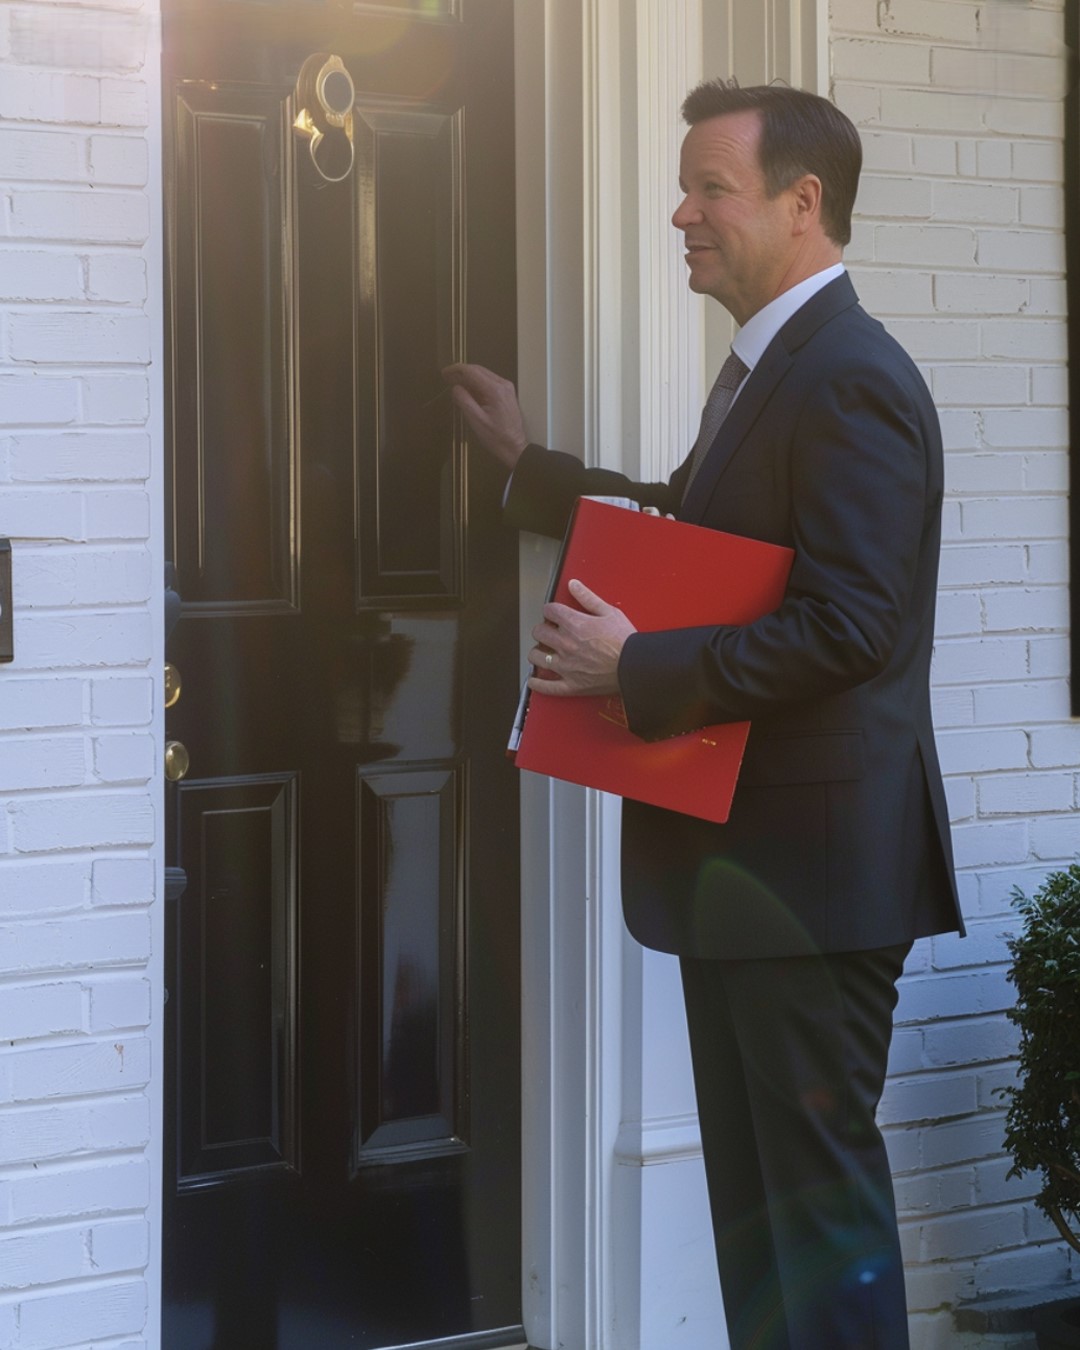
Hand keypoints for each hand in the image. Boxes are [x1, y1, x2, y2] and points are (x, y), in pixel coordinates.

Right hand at [442, 363, 528, 468]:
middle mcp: (503, 383)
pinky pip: (489, 381)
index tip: (443, 373)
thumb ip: (464, 401)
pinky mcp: (507, 392)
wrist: (514, 447)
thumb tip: (455, 387)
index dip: (455, 370)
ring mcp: (506, 387)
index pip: (472, 371)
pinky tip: (468, 390)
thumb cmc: (494, 437)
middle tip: (446, 377)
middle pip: (478, 370)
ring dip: (468, 377)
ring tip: (454, 383)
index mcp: (494, 390)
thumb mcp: (476, 421)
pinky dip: (477, 383)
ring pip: (484, 374)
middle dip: (461, 372)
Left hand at [527, 580, 635, 696]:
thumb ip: (588, 598)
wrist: (635, 666)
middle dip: (543, 629)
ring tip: (544, 651)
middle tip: (549, 631)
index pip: (549, 610)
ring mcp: (566, 666)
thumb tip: (573, 585)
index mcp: (574, 624)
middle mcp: (566, 644)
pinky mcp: (571, 685)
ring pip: (536, 657)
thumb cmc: (625, 641)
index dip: (551, 610)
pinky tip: (534, 679)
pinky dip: (538, 683)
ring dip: (538, 652)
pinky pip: (547, 686)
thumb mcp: (610, 612)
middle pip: (539, 632)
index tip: (554, 613)